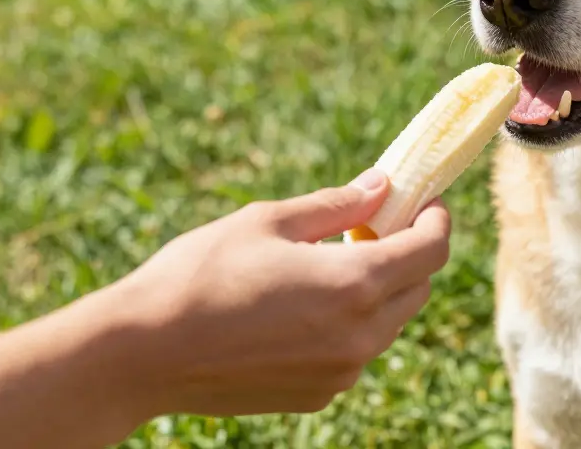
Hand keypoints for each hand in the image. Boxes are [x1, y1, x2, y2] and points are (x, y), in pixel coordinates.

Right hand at [109, 168, 450, 417]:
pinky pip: (354, 352)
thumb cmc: (200, 274)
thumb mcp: (269, 220)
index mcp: (355, 284)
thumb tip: (382, 186)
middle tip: (373, 224)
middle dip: (408, 251)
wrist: (144, 353)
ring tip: (328, 262)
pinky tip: (301, 305)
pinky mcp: (317, 395)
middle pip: (416, 287)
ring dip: (377, 289)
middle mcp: (360, 336)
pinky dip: (347, 324)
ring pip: (387, 323)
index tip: (423, 199)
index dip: (436, 218)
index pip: (432, 250)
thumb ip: (337, 205)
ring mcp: (341, 372)